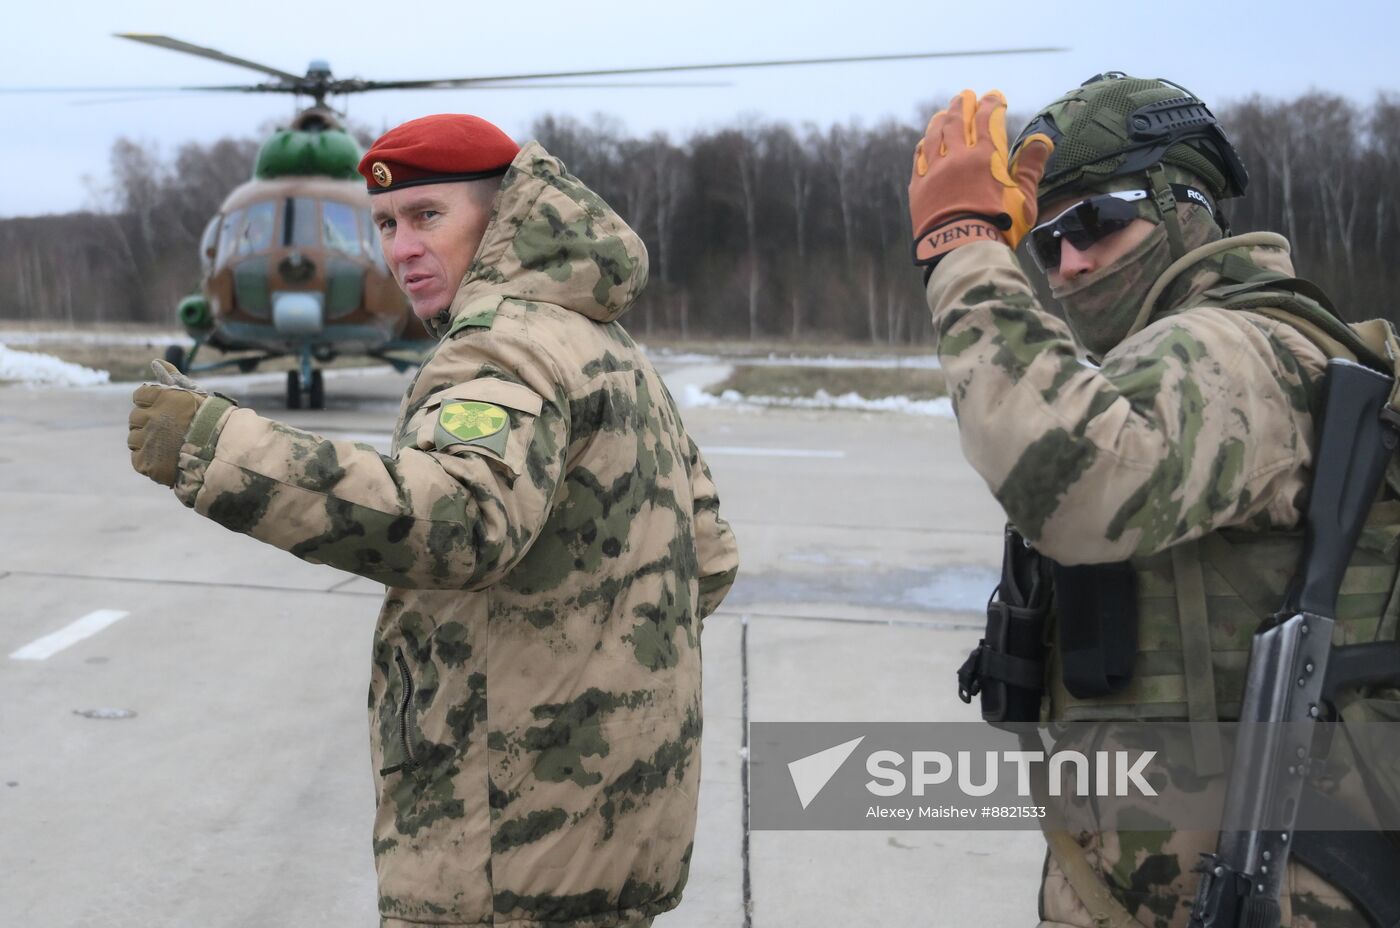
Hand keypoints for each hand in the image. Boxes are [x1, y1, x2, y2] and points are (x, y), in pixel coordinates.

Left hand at [127, 360, 208, 486]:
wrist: (224, 454)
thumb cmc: (212, 422)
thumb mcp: (194, 396)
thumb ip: (173, 378)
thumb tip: (156, 361)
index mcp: (162, 398)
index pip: (140, 396)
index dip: (150, 403)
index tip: (165, 411)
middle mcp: (152, 418)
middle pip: (135, 418)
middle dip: (148, 423)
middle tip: (169, 431)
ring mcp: (148, 441)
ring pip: (134, 439)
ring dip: (147, 442)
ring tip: (169, 447)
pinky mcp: (146, 462)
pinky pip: (138, 459)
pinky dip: (149, 460)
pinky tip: (166, 460)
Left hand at [909, 89, 1054, 266]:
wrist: (960, 248)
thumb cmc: (999, 226)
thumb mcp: (1025, 198)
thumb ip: (1031, 167)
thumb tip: (1041, 139)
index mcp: (987, 157)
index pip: (988, 120)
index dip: (991, 104)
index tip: (993, 96)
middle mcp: (958, 157)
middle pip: (959, 122)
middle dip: (963, 105)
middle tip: (965, 95)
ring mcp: (935, 170)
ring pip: (935, 135)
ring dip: (941, 120)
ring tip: (944, 112)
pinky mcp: (919, 187)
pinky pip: (919, 158)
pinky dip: (923, 145)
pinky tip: (925, 141)